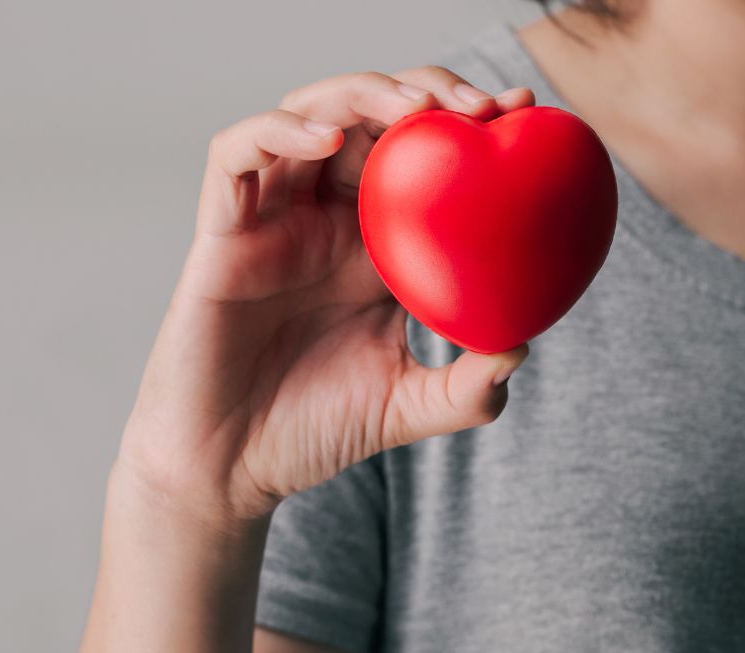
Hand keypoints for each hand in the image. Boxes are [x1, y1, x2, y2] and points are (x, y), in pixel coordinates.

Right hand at [117, 68, 534, 524]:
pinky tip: (327, 140)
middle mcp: (326, 218)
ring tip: (415, 107)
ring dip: (361, 93)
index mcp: (374, 244)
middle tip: (480, 106)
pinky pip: (235, 158)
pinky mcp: (221, 234)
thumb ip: (467, 388)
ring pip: (307, 114)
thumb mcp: (408, 406)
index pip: (420, 155)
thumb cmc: (313, 429)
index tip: (523, 111)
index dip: (466, 122)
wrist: (231, 469)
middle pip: (370, 115)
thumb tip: (520, 346)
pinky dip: (277, 132)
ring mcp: (273, 219)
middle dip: (426, 90)